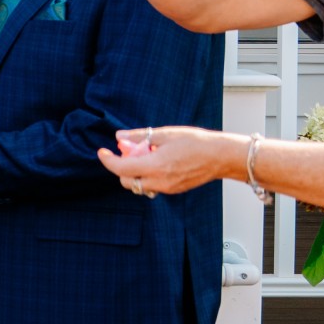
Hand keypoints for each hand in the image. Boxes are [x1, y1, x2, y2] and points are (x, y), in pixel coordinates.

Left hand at [99, 125, 231, 197]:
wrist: (221, 156)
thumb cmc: (196, 142)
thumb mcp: (165, 133)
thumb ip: (139, 136)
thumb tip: (119, 136)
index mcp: (155, 166)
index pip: (121, 168)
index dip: (108, 160)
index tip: (102, 152)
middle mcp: (159, 181)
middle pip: (127, 181)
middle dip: (121, 167)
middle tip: (128, 151)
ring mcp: (167, 188)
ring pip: (139, 186)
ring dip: (134, 173)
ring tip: (144, 155)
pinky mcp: (174, 189)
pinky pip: (153, 186)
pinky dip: (147, 176)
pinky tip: (156, 161)